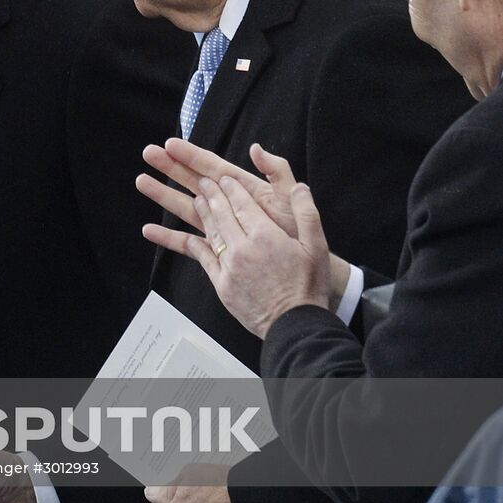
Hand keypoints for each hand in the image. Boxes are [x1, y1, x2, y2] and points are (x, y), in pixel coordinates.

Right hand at [138, 139, 300, 244]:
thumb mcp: (291, 197)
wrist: (303, 269)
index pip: (212, 167)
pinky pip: (188, 243)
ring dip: (163, 195)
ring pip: (185, 207)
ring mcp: (220, 227)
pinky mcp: (216, 250)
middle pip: (192, 182)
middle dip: (170, 167)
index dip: (191, 155)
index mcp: (243, 188)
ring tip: (142, 181)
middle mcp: (227, 205)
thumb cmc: (298, 232)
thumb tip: (256, 149)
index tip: (170, 144)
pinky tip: (149, 230)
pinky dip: (168, 237)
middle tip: (148, 153)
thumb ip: (277, 172)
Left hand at [167, 176, 329, 338]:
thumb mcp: (316, 246)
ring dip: (201, 212)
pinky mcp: (220, 283)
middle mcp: (242, 247)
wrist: (295, 324)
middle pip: (221, 213)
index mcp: (265, 235)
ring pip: (210, 231)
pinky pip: (201, 257)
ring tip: (196, 198)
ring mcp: (228, 266)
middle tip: (202, 180)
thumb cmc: (307, 287)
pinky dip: (191, 243)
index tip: (223, 178)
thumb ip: (306, 212)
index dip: (230, 188)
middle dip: (211, 193)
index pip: (242, 203)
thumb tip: (300, 187)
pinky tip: (185, 234)